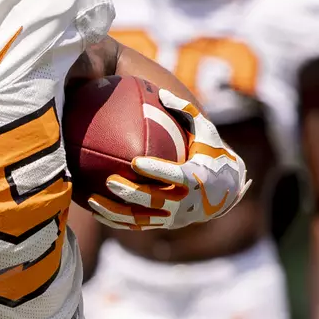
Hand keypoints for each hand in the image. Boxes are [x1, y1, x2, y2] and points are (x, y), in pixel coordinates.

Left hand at [88, 89, 250, 230]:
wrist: (227, 189)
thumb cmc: (211, 152)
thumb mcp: (206, 131)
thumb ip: (185, 112)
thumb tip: (160, 92)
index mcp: (198, 177)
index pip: (175, 176)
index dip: (156, 170)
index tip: (135, 161)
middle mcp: (186, 202)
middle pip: (155, 201)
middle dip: (131, 194)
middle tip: (109, 182)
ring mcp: (174, 217)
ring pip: (141, 219)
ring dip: (115, 212)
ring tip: (92, 201)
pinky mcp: (164, 225)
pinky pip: (136, 226)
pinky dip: (115, 221)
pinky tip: (95, 212)